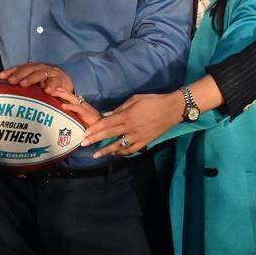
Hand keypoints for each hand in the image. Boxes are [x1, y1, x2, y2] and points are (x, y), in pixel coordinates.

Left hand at [0, 62, 73, 92]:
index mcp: (32, 68)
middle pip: (28, 69)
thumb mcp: (33, 83)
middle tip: (11, 81)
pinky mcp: (60, 79)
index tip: (1, 76)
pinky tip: (47, 90)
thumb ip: (21, 84)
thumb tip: (3, 88)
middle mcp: (40, 68)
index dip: (10, 71)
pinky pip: (55, 82)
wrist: (64, 81)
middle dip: (19, 75)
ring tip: (23, 84)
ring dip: (31, 78)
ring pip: (40, 74)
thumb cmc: (45, 83)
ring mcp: (50, 72)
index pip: (19, 68)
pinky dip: (51, 85)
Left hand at [69, 91, 183, 157]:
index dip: (94, 129)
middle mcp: (130, 127)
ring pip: (119, 146)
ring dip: (106, 151)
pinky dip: (122, 153)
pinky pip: (131, 150)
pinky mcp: (145, 141)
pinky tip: (115, 154)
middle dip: (95, 140)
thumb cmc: (153, 100)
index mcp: (127, 115)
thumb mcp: (135, 99)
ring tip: (96, 155)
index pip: (106, 123)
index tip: (85, 133)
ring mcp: (138, 136)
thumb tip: (107, 115)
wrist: (172, 109)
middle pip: (109, 135)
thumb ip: (120, 108)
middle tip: (83, 144)